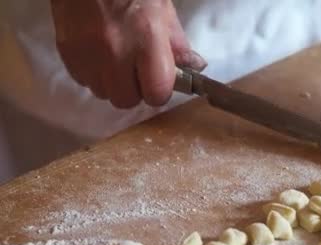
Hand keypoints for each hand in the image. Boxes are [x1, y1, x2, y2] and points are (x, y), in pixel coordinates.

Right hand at [50, 0, 205, 108]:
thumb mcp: (162, 8)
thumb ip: (178, 43)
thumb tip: (195, 66)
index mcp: (146, 38)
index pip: (156, 92)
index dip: (159, 91)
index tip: (158, 82)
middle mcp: (114, 50)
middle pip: (126, 100)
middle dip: (135, 90)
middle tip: (137, 70)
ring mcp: (86, 53)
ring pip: (103, 93)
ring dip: (113, 83)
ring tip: (116, 58)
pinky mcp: (66, 51)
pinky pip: (83, 80)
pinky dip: (94, 73)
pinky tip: (99, 53)